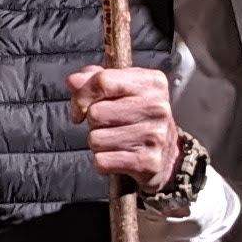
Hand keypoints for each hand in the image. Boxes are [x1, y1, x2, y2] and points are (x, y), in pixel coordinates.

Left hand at [68, 65, 181, 190]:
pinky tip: (118, 156)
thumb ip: (95, 79)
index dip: (82, 95)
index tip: (80, 108)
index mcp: (151, 83)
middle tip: (108, 126)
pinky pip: (102, 161)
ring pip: (95, 139)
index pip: (102, 81)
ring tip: (115, 141)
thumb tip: (73, 81)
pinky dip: (103, 162)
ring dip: (98, 143)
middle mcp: (156, 107)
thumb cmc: (138, 117)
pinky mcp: (147, 162)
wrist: (168, 154)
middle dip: (93, 123)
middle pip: (95, 113)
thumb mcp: (123, 90)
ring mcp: (154, 135)